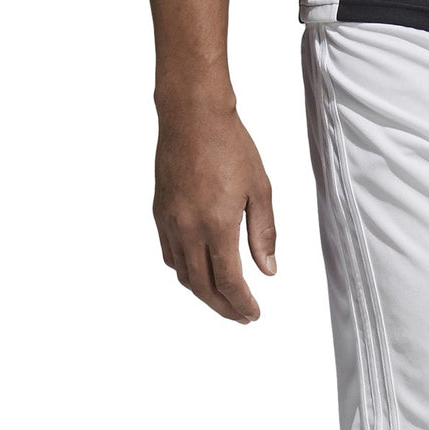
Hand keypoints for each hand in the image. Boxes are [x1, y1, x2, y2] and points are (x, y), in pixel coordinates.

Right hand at [153, 103, 275, 321]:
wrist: (191, 114)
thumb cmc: (229, 146)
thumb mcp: (260, 190)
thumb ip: (264, 234)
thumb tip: (268, 271)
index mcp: (217, 225)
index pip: (229, 282)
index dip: (242, 304)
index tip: (254, 314)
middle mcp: (188, 228)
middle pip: (204, 286)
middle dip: (224, 308)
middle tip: (241, 316)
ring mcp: (170, 221)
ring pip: (183, 274)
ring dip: (203, 293)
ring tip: (223, 299)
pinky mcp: (159, 211)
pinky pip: (169, 254)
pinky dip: (185, 272)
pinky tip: (199, 272)